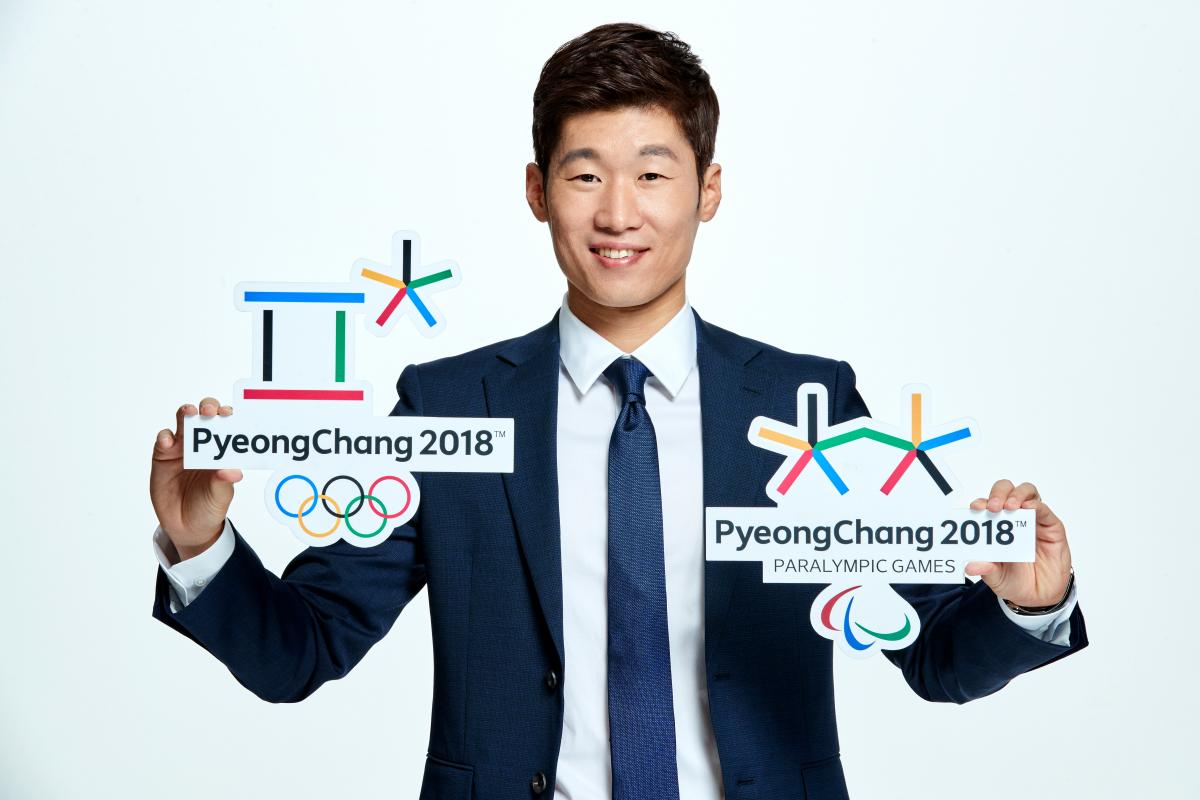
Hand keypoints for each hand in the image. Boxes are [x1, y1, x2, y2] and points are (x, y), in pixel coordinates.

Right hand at [150, 398, 242, 560]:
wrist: (187, 527)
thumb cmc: (209, 506)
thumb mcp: (220, 496)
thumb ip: (224, 482)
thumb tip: (233, 472)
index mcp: (223, 449)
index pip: (228, 425)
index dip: (229, 415)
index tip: (230, 414)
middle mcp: (204, 444)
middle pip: (205, 415)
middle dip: (208, 407)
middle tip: (210, 409)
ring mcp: (182, 448)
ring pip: (184, 422)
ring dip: (186, 413)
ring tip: (189, 412)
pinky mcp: (163, 456)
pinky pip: (163, 440)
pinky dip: (165, 437)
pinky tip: (168, 440)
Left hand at [964, 479, 1072, 607]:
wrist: (1040, 596)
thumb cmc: (1015, 581)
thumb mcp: (996, 578)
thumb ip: (985, 570)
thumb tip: (970, 565)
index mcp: (995, 527)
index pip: (985, 505)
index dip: (980, 503)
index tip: (975, 508)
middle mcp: (1013, 519)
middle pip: (1005, 491)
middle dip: (998, 494)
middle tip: (994, 507)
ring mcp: (1032, 520)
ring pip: (1026, 493)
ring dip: (1017, 495)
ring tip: (1010, 506)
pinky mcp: (1051, 526)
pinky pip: (1045, 510)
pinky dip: (1037, 505)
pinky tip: (1029, 508)